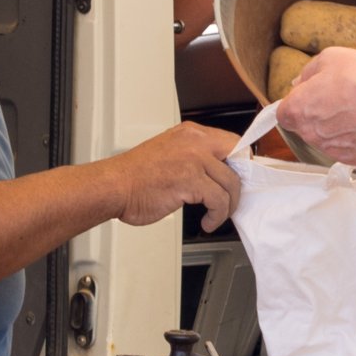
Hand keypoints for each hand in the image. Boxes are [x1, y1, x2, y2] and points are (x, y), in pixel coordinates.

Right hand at [109, 122, 240, 231]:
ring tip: (217, 215)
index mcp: (190, 133)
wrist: (114, 187)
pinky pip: (219, 201)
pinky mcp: (190, 181)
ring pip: (231, 183)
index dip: (241, 162)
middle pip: (238, 158)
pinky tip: (208, 221)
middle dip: (239, 182)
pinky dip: (217, 216)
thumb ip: (194, 156)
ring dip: (228, 205)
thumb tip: (217, 171)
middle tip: (233, 198)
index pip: (232, 141)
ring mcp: (194, 160)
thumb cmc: (136, 176)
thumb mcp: (170, 153)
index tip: (240, 178)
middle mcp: (195, 142)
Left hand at [275, 47, 355, 164]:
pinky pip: (349, 148)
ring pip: (328, 138)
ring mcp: (331, 150)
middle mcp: (309, 134)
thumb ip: (309, 71)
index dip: (297, 102)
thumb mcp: (330, 57)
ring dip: (336, 127)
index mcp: (297, 110)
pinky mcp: (353, 159)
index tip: (311, 95)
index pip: (284, 112)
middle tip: (340, 98)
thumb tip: (300, 82)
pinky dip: (355, 138)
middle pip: (307, 126)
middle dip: (318, 114)